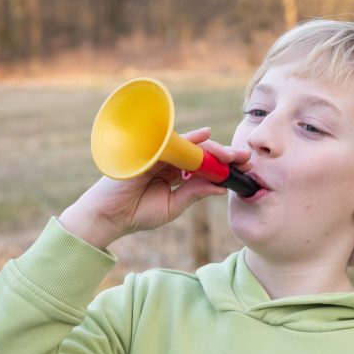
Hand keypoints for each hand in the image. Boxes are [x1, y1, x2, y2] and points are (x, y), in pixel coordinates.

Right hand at [59, 128, 251, 249]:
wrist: (108, 218)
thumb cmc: (137, 213)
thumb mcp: (173, 206)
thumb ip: (195, 193)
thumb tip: (223, 186)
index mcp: (176, 175)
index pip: (204, 167)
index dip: (224, 166)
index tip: (245, 169)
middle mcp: (170, 162)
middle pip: (202, 154)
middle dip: (225, 155)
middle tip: (245, 159)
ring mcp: (159, 155)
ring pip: (191, 147)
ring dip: (213, 149)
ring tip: (232, 154)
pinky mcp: (148, 151)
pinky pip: (172, 142)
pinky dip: (189, 138)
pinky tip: (206, 135)